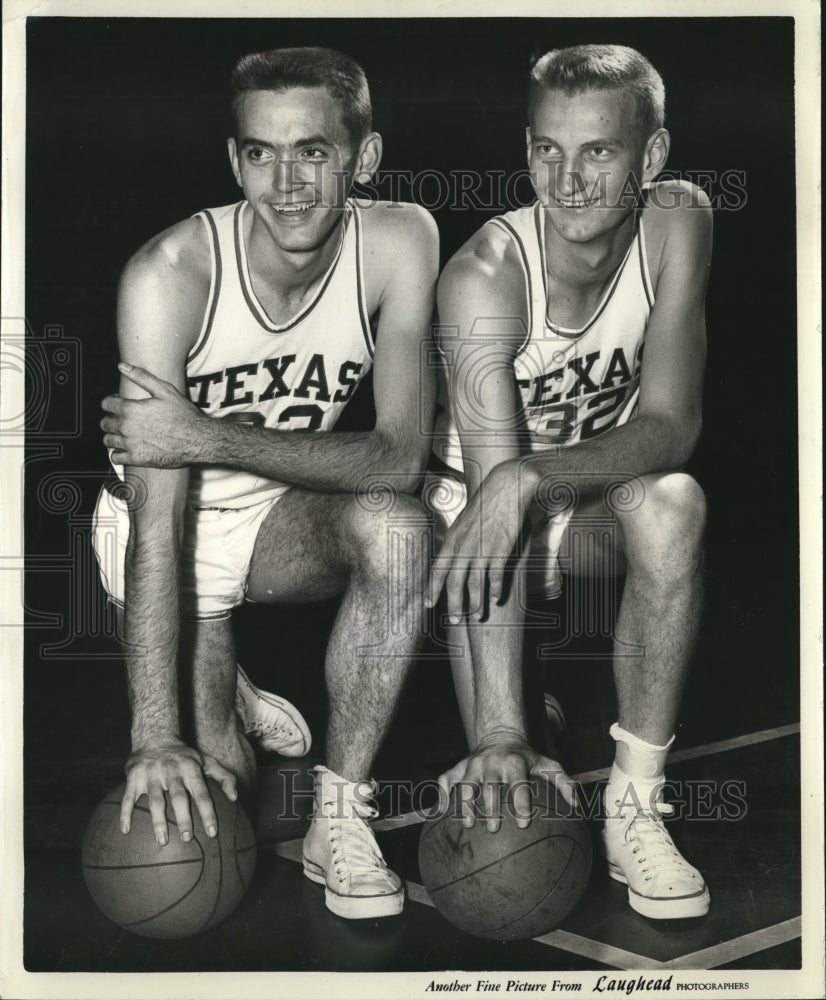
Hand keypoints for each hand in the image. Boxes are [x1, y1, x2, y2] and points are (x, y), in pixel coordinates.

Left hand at [101, 363, 207, 467]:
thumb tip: (122, 366)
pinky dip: (118, 454)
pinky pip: (115, 458)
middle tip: (123, 421)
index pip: (106, 404)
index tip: (119, 406)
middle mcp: (127, 426)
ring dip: (113, 437)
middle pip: (105, 423)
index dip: (112, 403)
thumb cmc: (183, 415)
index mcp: (131, 408)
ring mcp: (130, 444)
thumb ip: (141, 377)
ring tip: (125, 435)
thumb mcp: (165, 390)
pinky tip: (127, 450)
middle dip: (111, 420)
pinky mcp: (136, 459)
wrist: (198, 439)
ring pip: (108, 440)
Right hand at [121, 741, 237, 845]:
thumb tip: (235, 798)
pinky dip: (125, 813)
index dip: (208, 812)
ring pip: (155, 800)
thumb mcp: (207, 761)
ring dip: (158, 822)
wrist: (155, 737)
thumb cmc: (185, 756)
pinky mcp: (134, 777)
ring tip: (163, 841)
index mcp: (191, 768)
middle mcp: (171, 771)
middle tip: (187, 839)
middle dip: (184, 818)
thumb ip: (224, 778)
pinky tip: (125, 830)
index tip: (212, 832)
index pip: (202, 793)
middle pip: (179, 797)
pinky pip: (128, 797)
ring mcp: (151, 774)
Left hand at [427, 460, 536, 622]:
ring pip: (474, 585)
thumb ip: (457, 540)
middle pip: (453, 583)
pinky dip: (495, 590)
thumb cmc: (486, 502)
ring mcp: (482, 550)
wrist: (506, 488)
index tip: (428, 605)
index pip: (437, 570)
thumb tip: (453, 555)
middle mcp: (464, 547)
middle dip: (453, 605)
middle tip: (454, 621)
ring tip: (476, 616)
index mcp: (453, 539)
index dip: (432, 590)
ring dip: (475, 604)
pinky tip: (495, 598)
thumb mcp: (463, 520)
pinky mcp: (500, 551)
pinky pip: (495, 578)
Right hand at [438, 735, 577, 832]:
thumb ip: (564, 784)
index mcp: (514, 762)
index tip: (524, 822)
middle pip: (489, 787)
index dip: (520, 802)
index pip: (517, 783)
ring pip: (465, 785)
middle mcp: (491, 762)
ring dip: (465, 805)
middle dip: (490, 808)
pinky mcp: (458, 767)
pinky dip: (441, 795)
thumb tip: (578, 808)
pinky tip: (439, 813)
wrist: (501, 736)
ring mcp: (472, 764)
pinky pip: (446, 780)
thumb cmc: (527, 758)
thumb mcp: (549, 764)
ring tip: (469, 825)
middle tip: (494, 830)